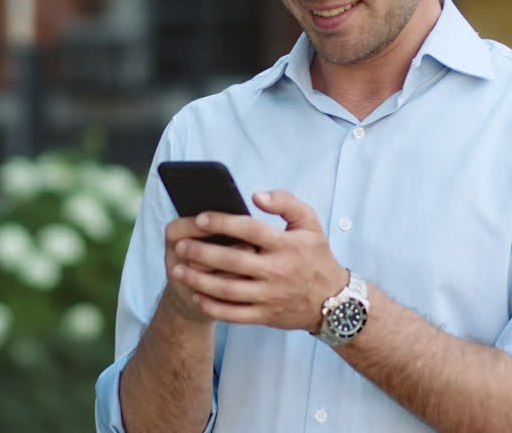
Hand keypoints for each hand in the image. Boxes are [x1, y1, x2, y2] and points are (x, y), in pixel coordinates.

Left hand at [169, 189, 347, 331]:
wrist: (333, 301)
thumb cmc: (316, 257)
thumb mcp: (310, 223)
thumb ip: (286, 202)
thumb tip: (256, 195)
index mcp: (286, 245)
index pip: (250, 229)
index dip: (223, 222)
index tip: (200, 218)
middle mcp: (277, 270)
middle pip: (232, 261)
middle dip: (202, 253)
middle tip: (180, 246)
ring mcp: (270, 296)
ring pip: (228, 290)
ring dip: (199, 280)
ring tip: (178, 270)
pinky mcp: (266, 315)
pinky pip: (234, 314)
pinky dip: (213, 307)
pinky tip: (196, 296)